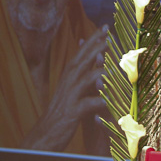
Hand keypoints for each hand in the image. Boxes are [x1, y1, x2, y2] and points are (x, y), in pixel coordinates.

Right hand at [22, 25, 107, 151]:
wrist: (46, 133)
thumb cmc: (61, 112)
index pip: (82, 54)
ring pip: (86, 79)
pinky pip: (88, 104)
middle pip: (83, 60)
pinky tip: (110, 99)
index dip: (93, 40)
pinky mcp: (73, 112)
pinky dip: (99, 101)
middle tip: (109, 33)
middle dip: (97, 46)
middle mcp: (68, 82)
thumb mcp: (69, 90)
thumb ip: (79, 76)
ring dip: (100, 70)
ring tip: (114, 62)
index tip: (105, 27)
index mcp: (69, 76)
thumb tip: (90, 63)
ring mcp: (70, 96)